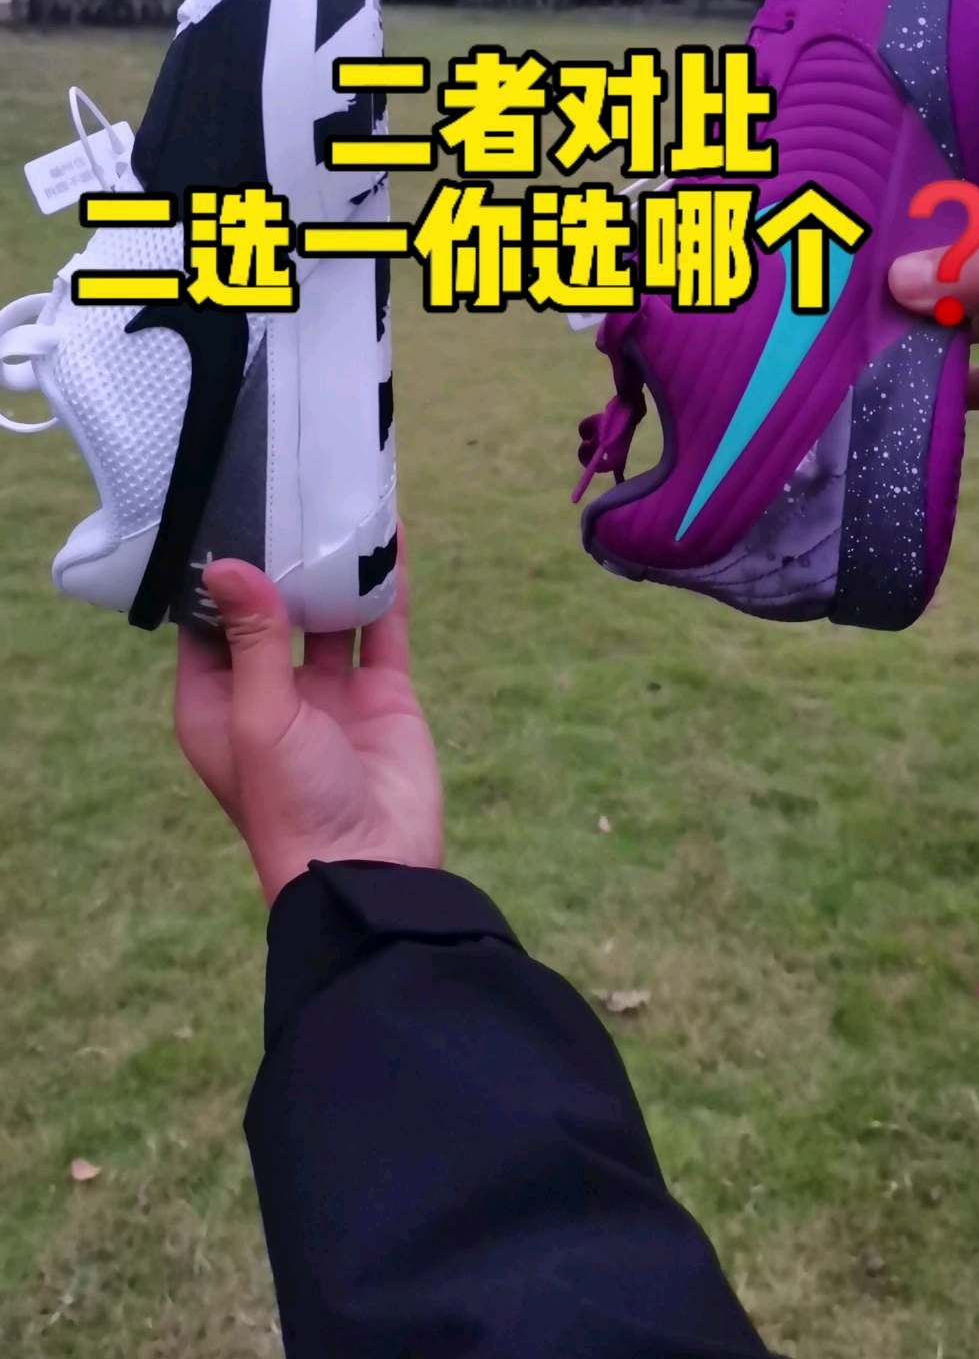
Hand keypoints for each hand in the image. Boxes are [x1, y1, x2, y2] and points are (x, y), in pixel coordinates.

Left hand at [174, 527, 442, 905]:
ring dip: (333, 567)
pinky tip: (389, 539)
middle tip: (284, 488)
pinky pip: (381, 628)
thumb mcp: (259, 717)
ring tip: (337, 502)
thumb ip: (252, 639)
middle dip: (279, 560)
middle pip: (271, 611)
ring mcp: (330, 691)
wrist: (373, 869)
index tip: (223, 510)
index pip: (208, 625)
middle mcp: (271, 691)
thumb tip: (229, 565)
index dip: (217, 575)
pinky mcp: (382, 693)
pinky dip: (385, 587)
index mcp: (219, 702)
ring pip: (328, 613)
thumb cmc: (291, 803)